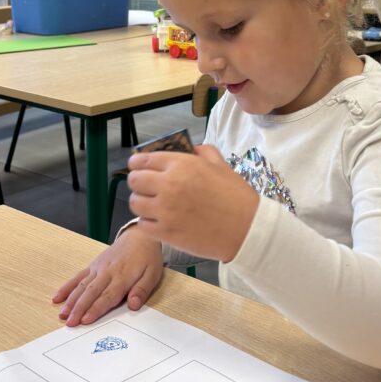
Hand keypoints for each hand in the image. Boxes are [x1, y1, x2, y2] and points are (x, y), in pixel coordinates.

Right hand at [52, 226, 162, 326]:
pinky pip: (78, 276)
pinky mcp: (93, 265)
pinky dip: (67, 287)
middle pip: (91, 292)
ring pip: (81, 285)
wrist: (139, 236)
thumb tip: (133, 305)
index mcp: (123, 277)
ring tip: (62, 314)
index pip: (108, 296)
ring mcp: (98, 268)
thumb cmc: (147, 257)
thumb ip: (142, 290)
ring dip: (71, 300)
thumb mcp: (152, 274)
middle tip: (70, 323)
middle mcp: (107, 272)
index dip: (96, 309)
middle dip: (79, 309)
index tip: (85, 320)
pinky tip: (58, 297)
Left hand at [127, 144, 258, 262]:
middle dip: (138, 182)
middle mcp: (169, 185)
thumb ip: (202, 152)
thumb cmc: (236, 196)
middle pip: (134, 180)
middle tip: (147, 187)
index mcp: (181, 165)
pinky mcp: (165, 232)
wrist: (246, 229)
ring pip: (135, 203)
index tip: (138, 166)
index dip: (137, 163)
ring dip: (142, 202)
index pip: (142, 160)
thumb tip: (191, 149)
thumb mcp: (221, 165)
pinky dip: (149, 222)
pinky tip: (160, 220)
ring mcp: (165, 210)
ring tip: (154, 205)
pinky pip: (143, 224)